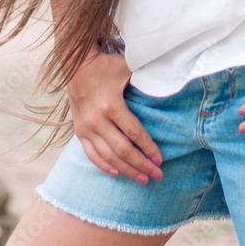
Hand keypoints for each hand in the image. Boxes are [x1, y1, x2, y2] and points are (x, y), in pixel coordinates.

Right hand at [67, 50, 162, 183]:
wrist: (76, 66)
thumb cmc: (106, 66)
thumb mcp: (127, 67)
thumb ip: (146, 75)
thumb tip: (169, 78)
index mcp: (111, 105)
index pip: (134, 133)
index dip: (148, 147)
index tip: (160, 159)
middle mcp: (97, 120)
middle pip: (123, 149)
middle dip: (141, 164)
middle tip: (157, 175)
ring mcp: (87, 128)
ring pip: (108, 156)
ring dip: (126, 170)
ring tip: (142, 179)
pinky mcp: (79, 131)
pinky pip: (91, 154)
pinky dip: (104, 166)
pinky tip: (117, 173)